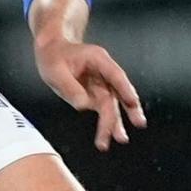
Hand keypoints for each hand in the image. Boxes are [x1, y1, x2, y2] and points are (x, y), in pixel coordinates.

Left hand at [34, 33, 146, 151]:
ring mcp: (101, 84)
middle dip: (129, 108)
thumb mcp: (55, 71)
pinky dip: (106, 123)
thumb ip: (70, 88)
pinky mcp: (95, 95)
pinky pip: (103, 110)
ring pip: (112, 105)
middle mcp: (104, 72)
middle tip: (139, 122)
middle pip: (118, 92)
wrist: (51, 52)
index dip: (125, 88)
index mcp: (98, 59)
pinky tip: (107, 137)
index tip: (133, 102)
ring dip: (115, 122)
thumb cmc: (53, 56)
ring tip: (120, 139)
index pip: (115, 75)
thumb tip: (84, 106)